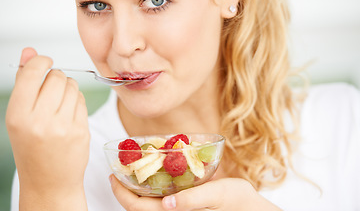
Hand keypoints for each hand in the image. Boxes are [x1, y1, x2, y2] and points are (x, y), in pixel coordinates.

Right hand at [6, 48, 89, 209]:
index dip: (41, 61)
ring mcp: (63, 127)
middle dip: (56, 78)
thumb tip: (29, 51)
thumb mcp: (19, 116)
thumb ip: (25, 82)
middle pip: (58, 77)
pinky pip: (82, 100)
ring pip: (73, 86)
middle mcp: (40, 121)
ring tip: (60, 105)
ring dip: (68, 89)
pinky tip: (69, 114)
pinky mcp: (81, 130)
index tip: (45, 62)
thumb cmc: (32, 147)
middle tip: (51, 92)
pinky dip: (77, 101)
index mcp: (18, 115)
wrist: (50, 181)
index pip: (34, 72)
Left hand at [109, 174, 281, 210]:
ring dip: (138, 187)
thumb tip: (167, 203)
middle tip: (118, 169)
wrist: (252, 209)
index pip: (140, 209)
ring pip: (150, 203)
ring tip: (132, 168)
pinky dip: (154, 186)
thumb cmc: (239, 203)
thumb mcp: (219, 195)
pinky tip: (155, 172)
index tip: (113, 176)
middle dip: (125, 190)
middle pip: (140, 206)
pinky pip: (163, 197)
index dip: (122, 195)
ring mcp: (180, 209)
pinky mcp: (187, 204)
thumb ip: (193, 200)